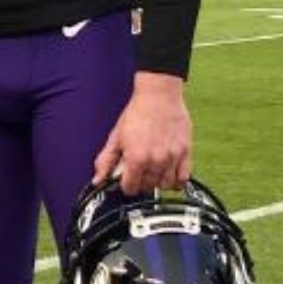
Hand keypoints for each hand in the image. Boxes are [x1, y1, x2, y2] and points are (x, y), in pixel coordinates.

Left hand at [93, 72, 191, 195]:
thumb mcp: (116, 136)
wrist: (159, 95)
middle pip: (147, 188)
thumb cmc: (137, 112)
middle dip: (141, 182)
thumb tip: (97, 180)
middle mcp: (155, 161)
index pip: (130, 188)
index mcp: (136, 158)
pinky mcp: (185, 153)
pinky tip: (169, 173)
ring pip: (165, 186)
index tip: (127, 179)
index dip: (126, 185)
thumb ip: (105, 161)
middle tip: (139, 171)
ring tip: (153, 171)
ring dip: (157, 182)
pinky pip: (183, 179)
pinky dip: (176, 181)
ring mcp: (172, 158)